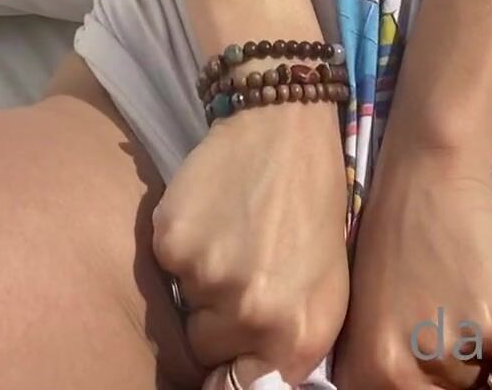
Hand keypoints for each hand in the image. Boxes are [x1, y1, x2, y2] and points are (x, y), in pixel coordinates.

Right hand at [151, 98, 349, 386]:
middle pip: (205, 348)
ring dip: (199, 279)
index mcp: (298, 337)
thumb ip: (289, 349)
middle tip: (243, 265)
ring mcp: (209, 279)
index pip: (237, 388)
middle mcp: (252, 316)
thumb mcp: (326, 291)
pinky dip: (180, 245)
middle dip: (217, 317)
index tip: (231, 344)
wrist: (285, 127)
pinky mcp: (172, 241)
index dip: (230, 365)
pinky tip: (210, 214)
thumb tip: (241, 383)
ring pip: (183, 305)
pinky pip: (165, 265)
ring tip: (232, 234)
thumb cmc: (313, 209)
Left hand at [331, 137, 491, 388]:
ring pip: (480, 379)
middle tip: (450, 322)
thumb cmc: (393, 236)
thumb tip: (408, 389)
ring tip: (459, 297)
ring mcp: (446, 350)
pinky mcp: (490, 324)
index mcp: (364, 372)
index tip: (440, 367)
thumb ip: (384, 368)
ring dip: (480, 350)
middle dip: (458, 372)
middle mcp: (400, 372)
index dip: (432, 386)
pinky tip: (479, 284)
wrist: (428, 175)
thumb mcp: (367, 314)